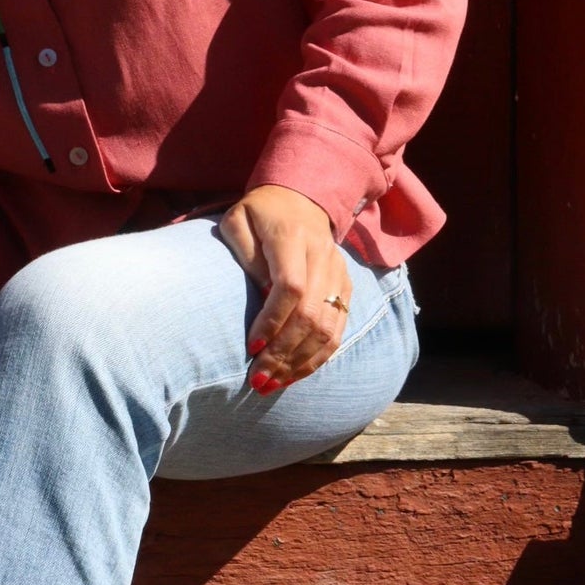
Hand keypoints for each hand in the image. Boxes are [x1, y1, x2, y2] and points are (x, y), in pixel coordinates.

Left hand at [216, 183, 351, 392]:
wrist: (302, 198)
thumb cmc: (259, 214)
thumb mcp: (237, 221)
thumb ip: (245, 256)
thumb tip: (260, 297)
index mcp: (293, 239)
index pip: (290, 287)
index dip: (272, 322)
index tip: (251, 348)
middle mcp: (322, 258)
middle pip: (311, 315)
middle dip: (284, 353)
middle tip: (257, 381)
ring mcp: (339, 274)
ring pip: (328, 329)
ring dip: (300, 363)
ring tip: (272, 386)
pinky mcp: (346, 288)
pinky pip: (338, 330)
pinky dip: (317, 358)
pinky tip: (294, 375)